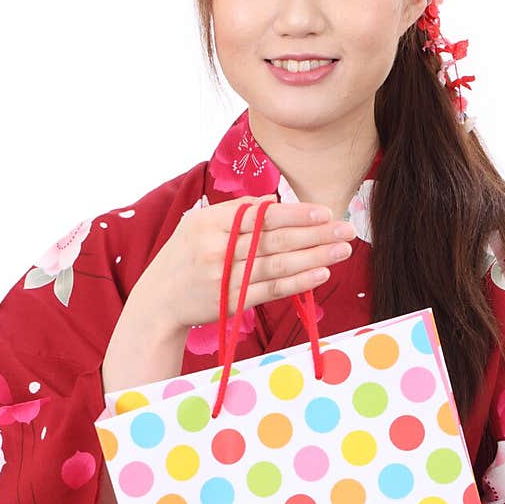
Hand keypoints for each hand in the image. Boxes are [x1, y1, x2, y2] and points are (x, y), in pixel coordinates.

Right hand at [132, 193, 357, 336]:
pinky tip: (321, 273)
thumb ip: (236, 212)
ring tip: (342, 249)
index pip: (260, 216)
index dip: (295, 214)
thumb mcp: (199, 225)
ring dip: (315, 256)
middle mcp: (216, 248)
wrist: (158, 302)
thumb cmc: (184, 258)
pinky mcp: (232, 301)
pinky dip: (299, 281)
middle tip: (345, 228)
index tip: (324, 212)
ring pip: (278, 264)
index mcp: (209, 223)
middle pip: (274, 239)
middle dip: (315, 233)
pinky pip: (272, 289)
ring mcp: (224, 277)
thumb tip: (272, 200)